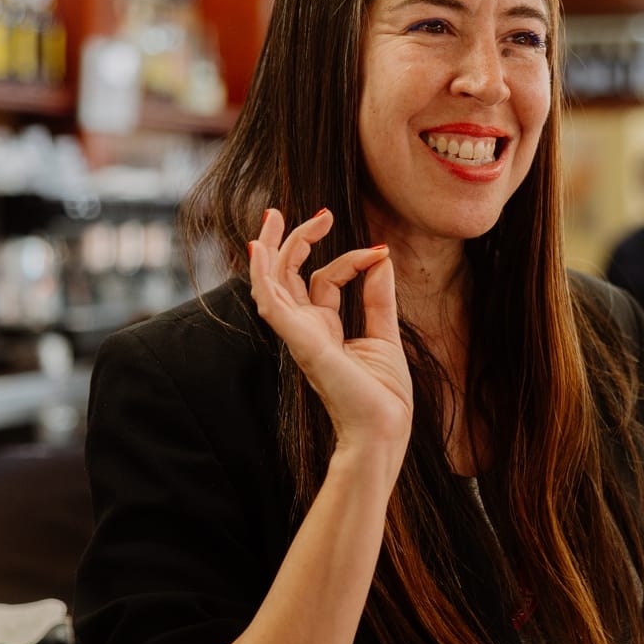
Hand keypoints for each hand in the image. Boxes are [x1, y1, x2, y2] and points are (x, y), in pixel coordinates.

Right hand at [249, 208, 411, 454]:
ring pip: (270, 284)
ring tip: (271, 216)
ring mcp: (298, 336)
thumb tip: (381, 255)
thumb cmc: (383, 396)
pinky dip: (263, 274)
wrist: (383, 430)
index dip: (349, 259)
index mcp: (323, 329)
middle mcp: (305, 330)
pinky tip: (258, 249)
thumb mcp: (384, 335)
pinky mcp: (301, 342)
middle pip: (286, 276)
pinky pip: (271, 303)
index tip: (379, 252)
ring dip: (268, 248)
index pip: (324, 280)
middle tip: (305, 212)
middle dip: (290, 241)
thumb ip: (378, 296)